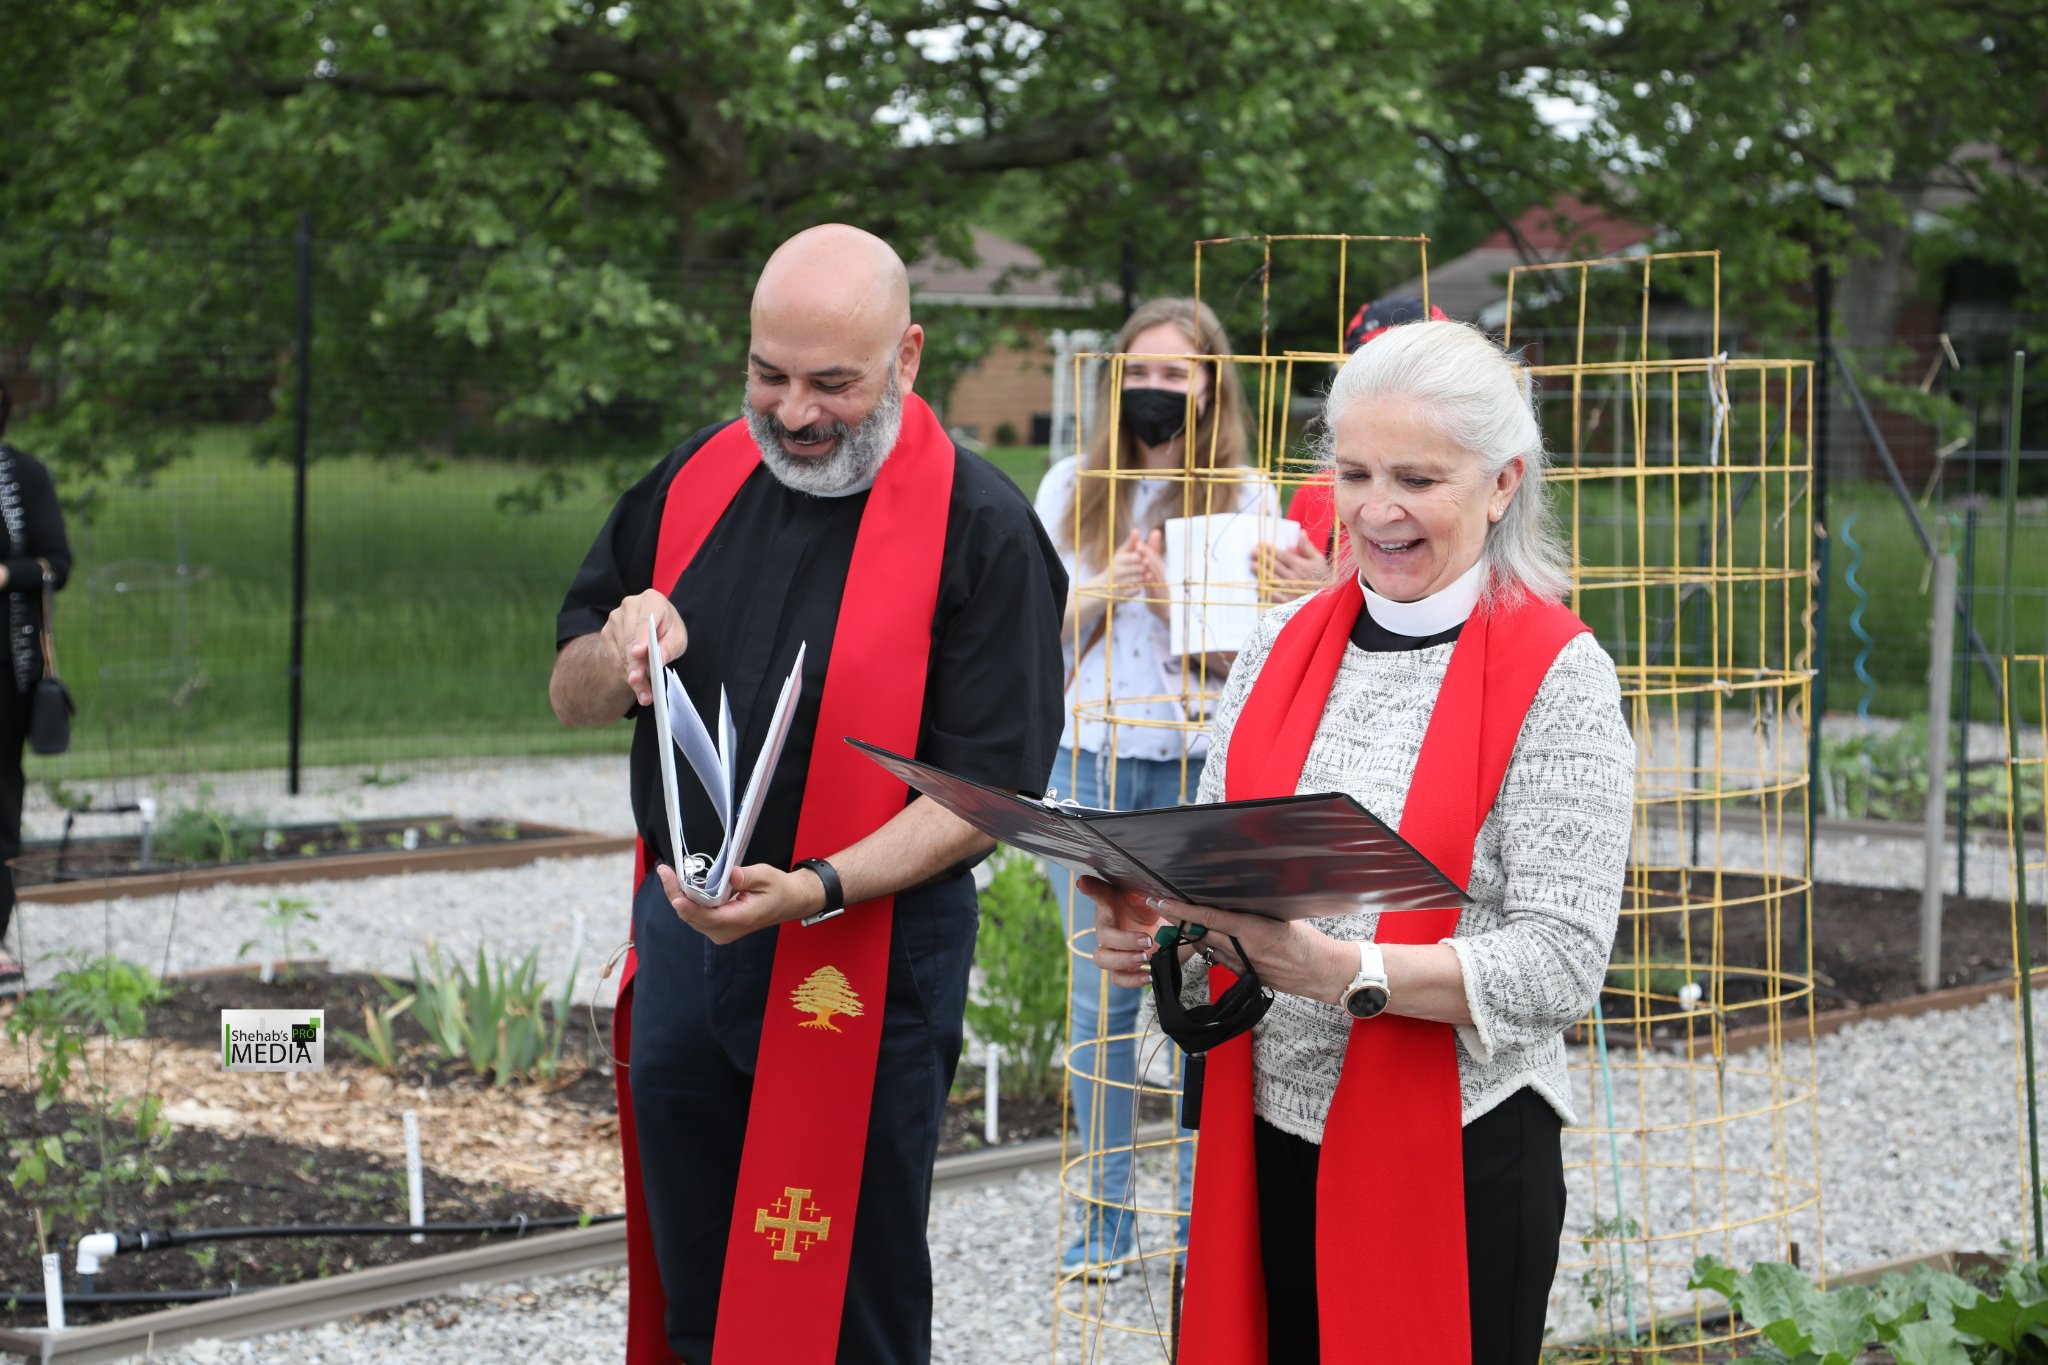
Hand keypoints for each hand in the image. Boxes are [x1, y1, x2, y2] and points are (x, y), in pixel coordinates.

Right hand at [603, 590, 686, 706]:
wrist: (651, 630)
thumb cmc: (667, 631)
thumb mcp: (678, 638)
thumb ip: (670, 647)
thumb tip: (659, 658)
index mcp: (652, 600)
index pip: (645, 619)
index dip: (641, 637)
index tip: (638, 653)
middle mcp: (630, 605)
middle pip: (630, 639)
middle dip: (635, 664)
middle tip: (639, 682)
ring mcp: (615, 618)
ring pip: (621, 651)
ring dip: (631, 673)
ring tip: (643, 691)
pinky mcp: (606, 632)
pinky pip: (614, 657)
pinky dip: (625, 672)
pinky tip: (635, 682)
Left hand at [657, 860, 826, 944]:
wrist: (788, 902)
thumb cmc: (778, 889)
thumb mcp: (767, 877)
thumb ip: (748, 876)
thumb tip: (731, 874)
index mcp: (740, 920)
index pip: (708, 917)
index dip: (689, 906)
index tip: (675, 895)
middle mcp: (726, 931)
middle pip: (693, 916)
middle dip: (676, 894)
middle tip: (664, 871)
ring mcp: (720, 931)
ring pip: (691, 916)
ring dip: (678, 895)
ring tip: (668, 874)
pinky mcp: (716, 927)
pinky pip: (696, 915)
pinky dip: (686, 899)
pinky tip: (679, 883)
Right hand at [1078, 875, 1166, 987]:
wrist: (1163, 932)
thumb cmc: (1150, 909)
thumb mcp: (1148, 895)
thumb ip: (1140, 888)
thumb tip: (1130, 875)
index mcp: (1111, 907)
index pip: (1099, 893)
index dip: (1090, 888)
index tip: (1082, 882)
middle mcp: (1108, 929)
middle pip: (1103, 937)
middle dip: (1123, 941)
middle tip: (1146, 941)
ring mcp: (1113, 950)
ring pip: (1104, 960)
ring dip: (1124, 961)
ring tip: (1146, 958)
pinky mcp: (1124, 968)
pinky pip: (1119, 979)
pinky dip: (1132, 980)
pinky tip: (1148, 976)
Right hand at [1095, 528, 1166, 606]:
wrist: (1102, 587)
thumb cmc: (1116, 567)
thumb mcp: (1122, 554)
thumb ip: (1131, 543)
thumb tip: (1136, 529)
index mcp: (1119, 560)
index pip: (1137, 557)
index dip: (1144, 558)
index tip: (1148, 557)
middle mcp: (1117, 571)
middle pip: (1139, 568)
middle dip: (1145, 568)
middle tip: (1150, 568)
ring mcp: (1119, 584)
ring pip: (1138, 580)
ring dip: (1144, 579)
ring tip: (1148, 576)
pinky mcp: (1121, 595)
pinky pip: (1134, 591)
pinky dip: (1138, 588)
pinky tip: (1140, 586)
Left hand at [1135, 894, 1355, 1003]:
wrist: (1322, 973)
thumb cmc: (1308, 942)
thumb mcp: (1282, 918)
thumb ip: (1254, 912)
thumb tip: (1232, 899)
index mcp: (1253, 931)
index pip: (1209, 917)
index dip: (1183, 910)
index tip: (1163, 902)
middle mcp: (1243, 951)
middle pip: (1201, 934)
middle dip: (1178, 920)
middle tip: (1160, 906)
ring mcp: (1242, 966)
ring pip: (1207, 948)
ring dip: (1191, 934)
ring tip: (1175, 919)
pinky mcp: (1244, 976)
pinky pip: (1220, 959)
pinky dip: (1209, 947)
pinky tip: (1204, 938)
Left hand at [1257, 530, 1329, 602]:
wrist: (1327, 600)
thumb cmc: (1323, 578)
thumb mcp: (1319, 561)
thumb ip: (1308, 547)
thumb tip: (1300, 533)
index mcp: (1301, 566)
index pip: (1282, 555)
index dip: (1269, 549)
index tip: (1260, 544)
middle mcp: (1293, 577)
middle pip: (1274, 566)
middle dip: (1262, 558)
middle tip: (1252, 552)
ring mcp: (1289, 590)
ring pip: (1271, 579)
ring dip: (1261, 572)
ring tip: (1252, 566)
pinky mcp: (1287, 602)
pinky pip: (1273, 596)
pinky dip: (1265, 590)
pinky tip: (1258, 585)